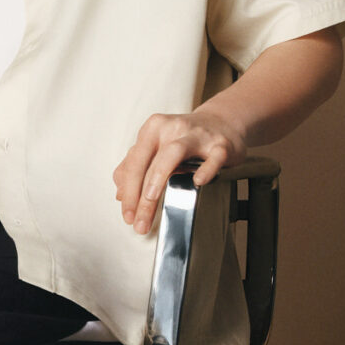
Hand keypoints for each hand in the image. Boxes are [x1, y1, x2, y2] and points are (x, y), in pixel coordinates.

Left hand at [113, 109, 244, 234]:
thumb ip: (136, 167)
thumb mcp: (157, 147)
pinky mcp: (221, 144)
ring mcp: (197, 135)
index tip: (128, 215)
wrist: (223, 123)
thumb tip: (121, 194)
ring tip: (151, 200)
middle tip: (139, 221)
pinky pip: (214, 157)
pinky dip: (206, 169)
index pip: (134, 163)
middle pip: (150, 162)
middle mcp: (172, 128)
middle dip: (141, 196)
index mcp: (153, 129)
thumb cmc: (186, 139)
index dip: (128, 191)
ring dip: (159, 177)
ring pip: (173, 153)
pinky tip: (198, 181)